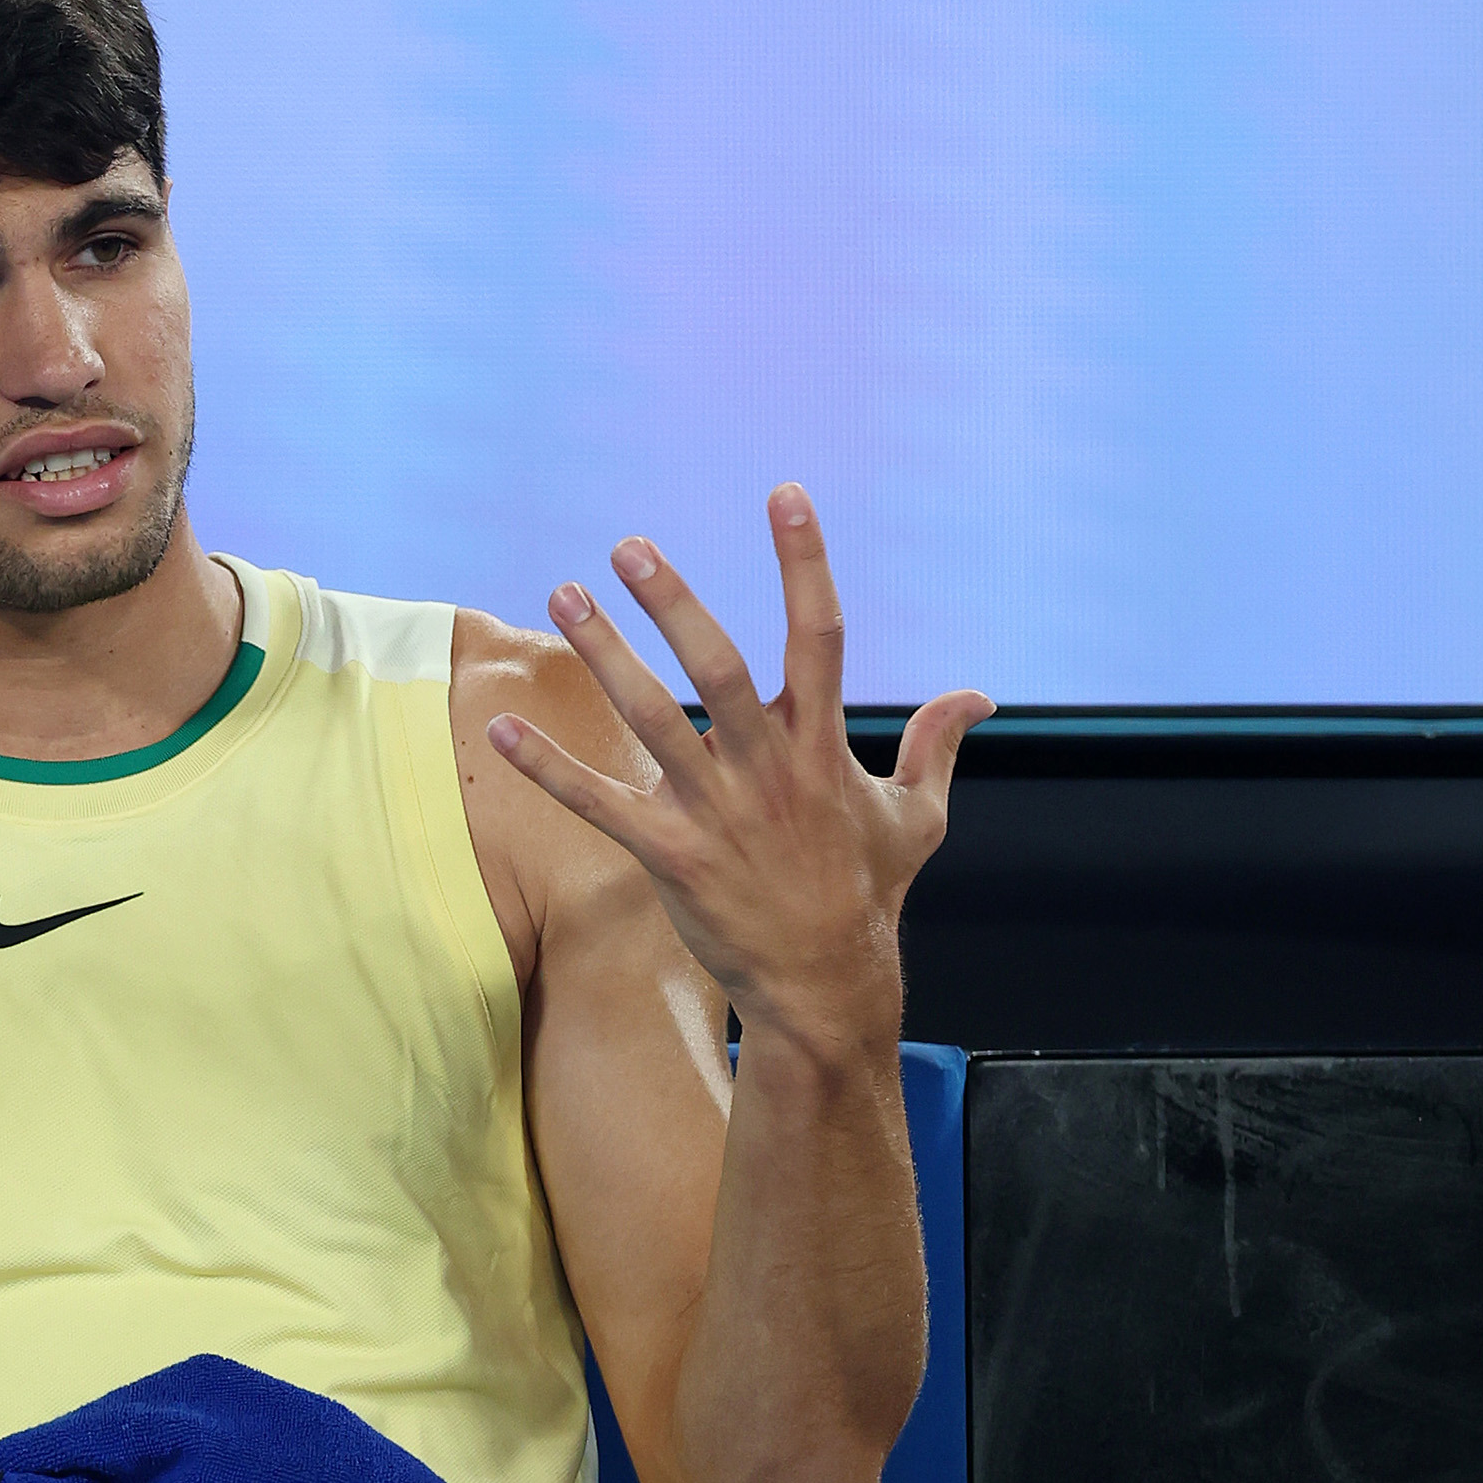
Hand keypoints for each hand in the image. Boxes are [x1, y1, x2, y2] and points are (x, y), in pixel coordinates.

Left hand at [485, 483, 989, 1049]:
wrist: (826, 987)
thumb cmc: (866, 894)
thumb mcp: (917, 817)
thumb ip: (935, 745)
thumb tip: (979, 696)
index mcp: (821, 747)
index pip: (820, 636)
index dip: (805, 562)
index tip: (785, 495)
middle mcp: (767, 770)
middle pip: (718, 668)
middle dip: (672, 602)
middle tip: (628, 546)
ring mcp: (716, 813)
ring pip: (651, 720)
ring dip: (604, 655)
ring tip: (563, 596)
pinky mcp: (669, 856)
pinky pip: (599, 804)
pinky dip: (550, 768)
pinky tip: (503, 729)